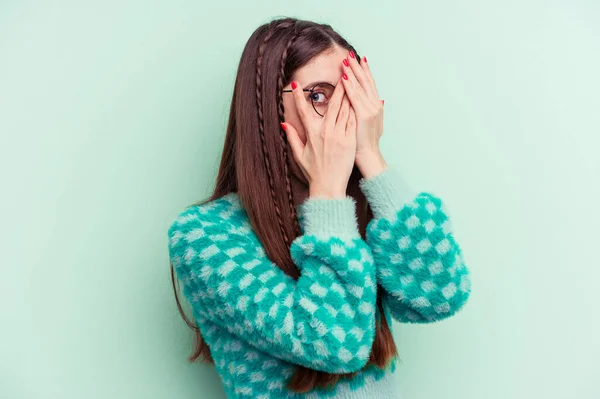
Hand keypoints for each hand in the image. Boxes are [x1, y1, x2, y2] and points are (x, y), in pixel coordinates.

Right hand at [282, 78, 357, 198]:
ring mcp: (339, 135)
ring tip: (352, 78)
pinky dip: (355, 108)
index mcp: (312, 134)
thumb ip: (292, 137)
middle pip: (332, 104)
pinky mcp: (350, 141)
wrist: (329, 187)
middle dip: (336, 86)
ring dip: (348, 93)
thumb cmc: (314, 172)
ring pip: (345, 109)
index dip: (298, 97)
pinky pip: (353, 121)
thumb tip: (284, 124)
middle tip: (340, 71)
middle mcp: (325, 132)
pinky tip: (358, 98)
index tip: (295, 85)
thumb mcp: (299, 155)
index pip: (303, 111)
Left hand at [341, 52, 387, 178]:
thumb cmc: (365, 143)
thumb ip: (376, 111)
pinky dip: (349, 87)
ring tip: (345, 61)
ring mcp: (370, 110)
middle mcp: (375, 105)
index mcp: (376, 106)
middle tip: (350, 54)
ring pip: (360, 87)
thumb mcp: (374, 124)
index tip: (360, 59)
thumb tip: (382, 100)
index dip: (365, 71)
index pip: (370, 84)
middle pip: (366, 82)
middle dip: (358, 67)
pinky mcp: (363, 116)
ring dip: (352, 73)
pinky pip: (354, 98)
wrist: (368, 156)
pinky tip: (344, 78)